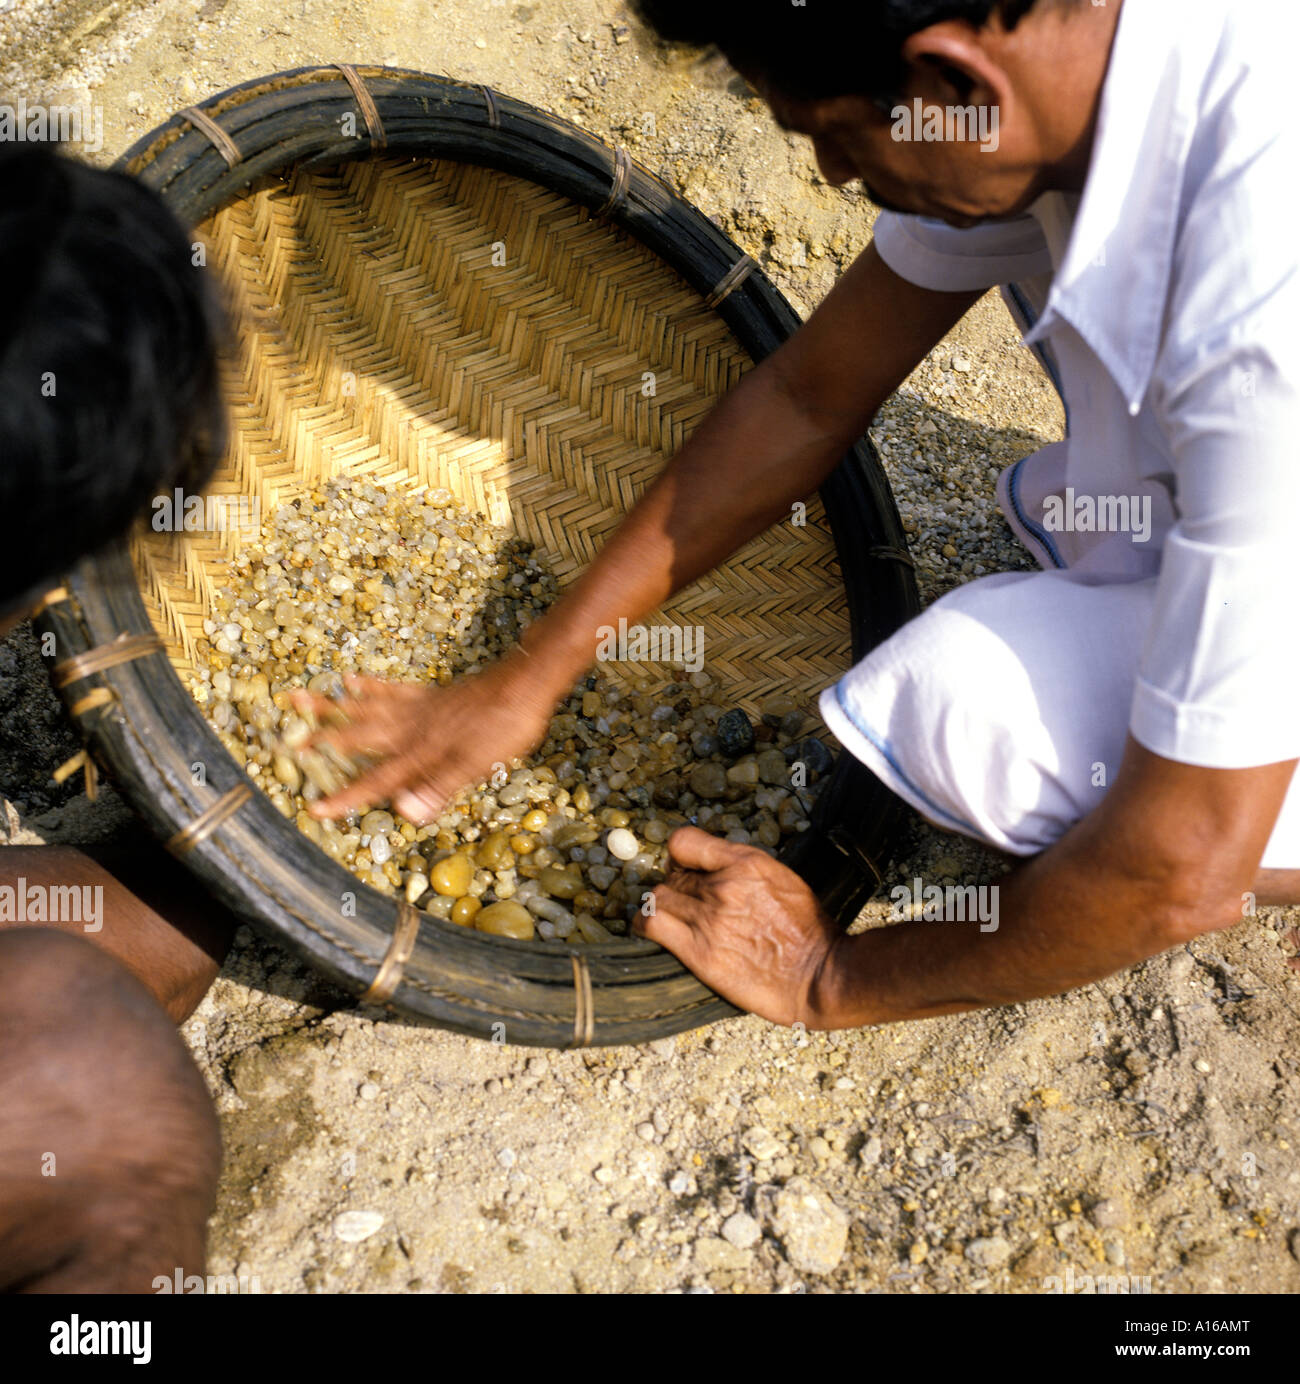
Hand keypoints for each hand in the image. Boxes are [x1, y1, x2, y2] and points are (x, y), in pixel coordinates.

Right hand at [290, 657, 555, 823]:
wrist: (524, 683)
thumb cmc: (505, 728)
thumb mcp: (480, 765)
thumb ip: (440, 787)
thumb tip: (404, 811)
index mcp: (421, 752)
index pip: (378, 780)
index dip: (347, 797)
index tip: (314, 808)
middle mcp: (411, 728)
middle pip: (358, 737)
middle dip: (321, 743)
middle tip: (286, 743)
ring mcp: (417, 708)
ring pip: (365, 708)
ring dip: (330, 705)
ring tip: (297, 697)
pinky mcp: (429, 694)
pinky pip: (391, 690)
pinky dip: (368, 687)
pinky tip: (349, 680)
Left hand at [634, 826, 848, 1027]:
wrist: (819, 975)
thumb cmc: (807, 931)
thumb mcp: (782, 879)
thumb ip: (743, 868)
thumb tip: (711, 867)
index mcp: (747, 862)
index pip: (684, 842)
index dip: (679, 858)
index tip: (684, 870)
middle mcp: (723, 885)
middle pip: (672, 876)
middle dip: (676, 888)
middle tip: (689, 906)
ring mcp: (709, 918)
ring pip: (658, 897)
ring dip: (663, 906)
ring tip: (674, 919)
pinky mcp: (700, 952)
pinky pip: (652, 924)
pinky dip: (644, 923)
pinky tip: (651, 929)